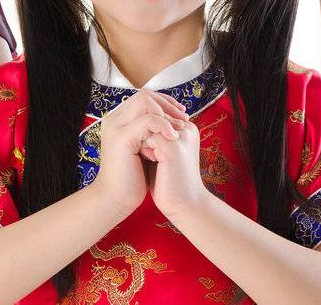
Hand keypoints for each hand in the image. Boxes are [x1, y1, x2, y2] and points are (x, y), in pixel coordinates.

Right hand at [90, 90, 187, 220]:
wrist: (117, 199)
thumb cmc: (132, 177)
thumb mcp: (143, 148)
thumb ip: (151, 131)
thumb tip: (172, 118)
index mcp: (118, 120)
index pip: (143, 97)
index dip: (164, 101)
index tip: (181, 113)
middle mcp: (114, 119)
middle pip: (144, 94)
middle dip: (168, 104)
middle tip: (184, 118)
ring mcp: (116, 127)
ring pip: (145, 102)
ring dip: (166, 113)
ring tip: (180, 128)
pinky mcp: (122, 138)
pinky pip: (147, 120)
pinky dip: (163, 125)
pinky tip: (173, 137)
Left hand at [141, 95, 204, 219]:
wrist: (183, 207)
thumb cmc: (169, 182)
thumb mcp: (161, 153)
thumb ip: (153, 136)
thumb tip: (134, 124)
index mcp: (186, 129)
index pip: (158, 114)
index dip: (145, 129)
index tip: (146, 149)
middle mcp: (187, 128)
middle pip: (153, 116)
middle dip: (142, 132)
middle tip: (146, 154)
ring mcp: (181, 136)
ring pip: (148, 124)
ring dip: (140, 139)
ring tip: (147, 158)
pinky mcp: (173, 147)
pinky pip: (147, 135)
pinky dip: (141, 148)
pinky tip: (146, 161)